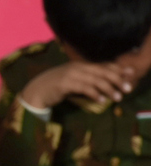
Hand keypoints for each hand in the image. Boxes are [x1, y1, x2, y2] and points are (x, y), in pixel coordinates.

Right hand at [19, 61, 134, 108]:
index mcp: (79, 65)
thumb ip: (86, 81)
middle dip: (117, 79)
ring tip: (118, 97)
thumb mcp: (72, 81)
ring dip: (108, 89)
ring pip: (95, 80)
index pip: (102, 65)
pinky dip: (94, 94)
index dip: (117, 69)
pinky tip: (101, 100)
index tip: (130, 75)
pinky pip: (84, 88)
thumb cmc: (54, 88)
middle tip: (127, 88)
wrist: (34, 92)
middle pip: (102, 71)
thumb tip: (103, 85)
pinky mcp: (65, 83)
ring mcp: (70, 74)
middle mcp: (76, 67)